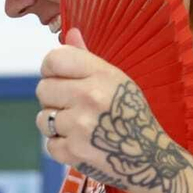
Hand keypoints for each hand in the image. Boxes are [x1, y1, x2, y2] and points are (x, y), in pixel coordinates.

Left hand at [36, 28, 171, 188]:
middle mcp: (89, 97)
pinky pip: (49, 144)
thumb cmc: (132, 116)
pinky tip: (80, 143)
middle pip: (42, 89)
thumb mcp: (117, 80)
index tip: (59, 78)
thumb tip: (69, 33)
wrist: (150, 158)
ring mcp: (80, 126)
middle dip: (53, 98)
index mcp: (102, 74)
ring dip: (55, 123)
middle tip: (72, 106)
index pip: (54, 59)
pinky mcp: (73, 152)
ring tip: (77, 126)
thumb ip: (87, 58)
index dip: (50, 69)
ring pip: (42, 118)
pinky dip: (61, 146)